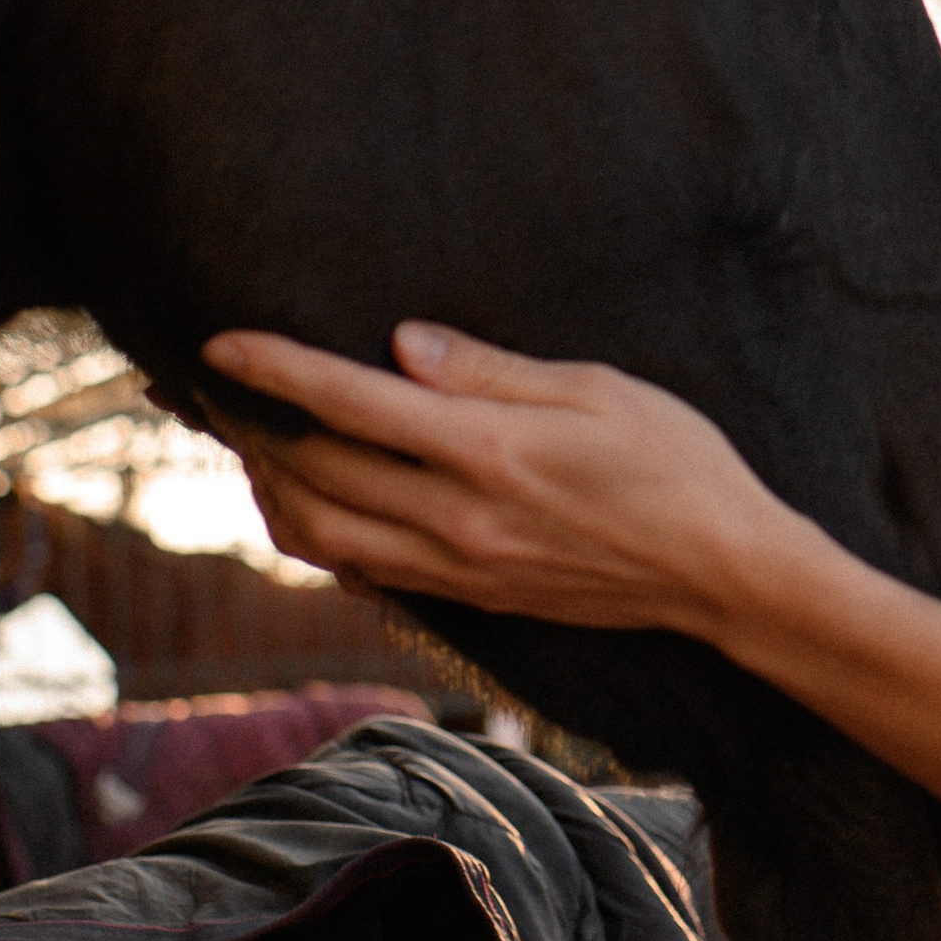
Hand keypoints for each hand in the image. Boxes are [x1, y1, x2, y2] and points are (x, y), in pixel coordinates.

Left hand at [199, 322, 804, 642]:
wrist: (722, 576)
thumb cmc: (678, 464)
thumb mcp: (597, 390)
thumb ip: (492, 370)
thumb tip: (402, 344)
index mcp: (489, 452)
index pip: (350, 404)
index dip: (274, 370)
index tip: (219, 343)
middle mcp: (458, 518)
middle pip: (312, 476)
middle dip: (251, 429)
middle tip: (218, 390)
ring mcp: (459, 567)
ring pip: (321, 536)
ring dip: (273, 490)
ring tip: (258, 445)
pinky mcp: (469, 597)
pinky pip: (363, 571)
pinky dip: (320, 535)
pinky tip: (322, 501)